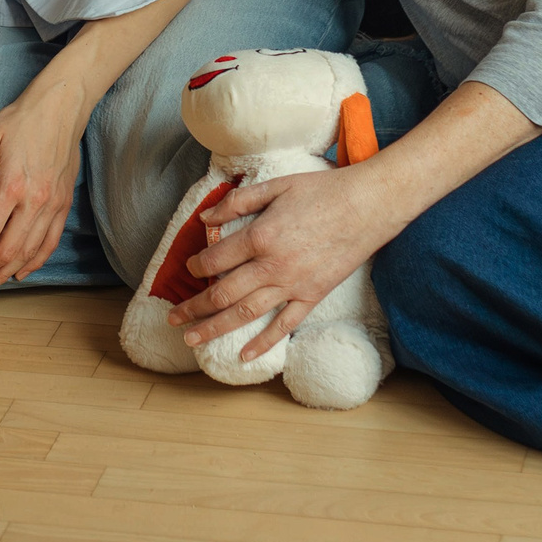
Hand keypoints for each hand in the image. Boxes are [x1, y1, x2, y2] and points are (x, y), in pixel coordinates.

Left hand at [0, 78, 87, 292]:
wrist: (61, 108)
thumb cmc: (18, 121)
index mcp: (11, 186)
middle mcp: (35, 202)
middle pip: (5, 253)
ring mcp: (53, 206)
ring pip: (28, 254)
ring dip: (4, 275)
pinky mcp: (64, 205)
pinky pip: (49, 244)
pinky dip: (33, 263)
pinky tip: (19, 273)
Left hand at [169, 165, 393, 359]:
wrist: (368, 206)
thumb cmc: (322, 191)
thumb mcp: (276, 186)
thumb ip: (238, 202)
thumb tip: (206, 218)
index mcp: (259, 236)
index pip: (215, 259)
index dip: (196, 265)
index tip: (189, 267)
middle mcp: (272, 266)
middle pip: (222, 294)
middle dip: (193, 308)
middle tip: (173, 318)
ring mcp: (293, 285)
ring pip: (246, 314)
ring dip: (215, 329)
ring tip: (191, 340)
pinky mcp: (312, 296)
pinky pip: (284, 325)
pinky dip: (263, 342)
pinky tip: (244, 355)